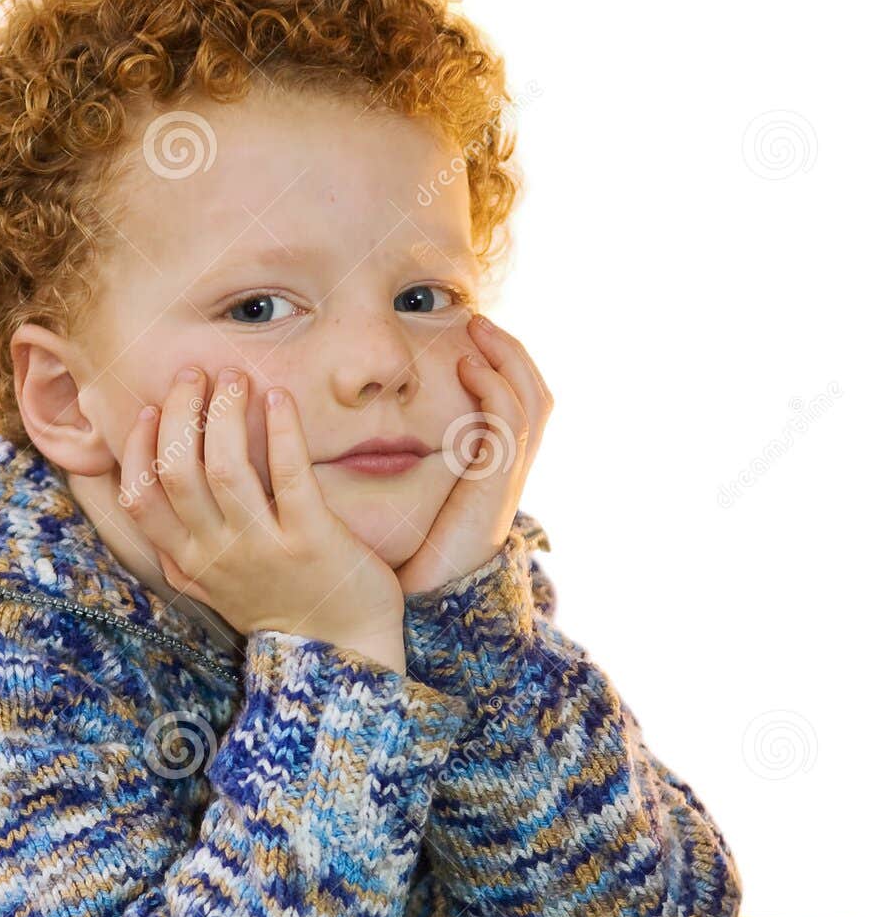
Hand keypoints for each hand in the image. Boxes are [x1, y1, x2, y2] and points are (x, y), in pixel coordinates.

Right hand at [117, 365, 406, 668]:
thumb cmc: (281, 608)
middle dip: (180, 412)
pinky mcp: (311, 540)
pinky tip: (278, 398)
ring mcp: (263, 548)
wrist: (342, 655)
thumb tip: (143, 495)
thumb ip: (180, 549)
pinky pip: (288, 474)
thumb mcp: (215, 586)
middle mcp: (219, 554)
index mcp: (190, 562)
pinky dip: (280, 430)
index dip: (138, 446)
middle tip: (196, 375)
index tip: (151, 408)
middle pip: (177, 470)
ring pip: (224, 467)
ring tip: (235, 377)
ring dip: (225, 411)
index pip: (140, 496)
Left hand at [395, 313, 552, 596]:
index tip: (473, 333)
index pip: (521, 402)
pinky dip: (493, 389)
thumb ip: (417, 458)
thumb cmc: (413, 547)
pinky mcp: (495, 486)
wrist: (423, 597)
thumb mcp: (419, 491)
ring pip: (531, 401)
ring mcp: (508, 477)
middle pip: (536, 393)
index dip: (505, 364)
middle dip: (512, 350)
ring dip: (506, 358)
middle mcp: (511, 468)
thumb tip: (378, 425)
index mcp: (497, 467)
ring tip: (476, 330)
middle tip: (477, 319)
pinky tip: (467, 367)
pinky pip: (508, 424)